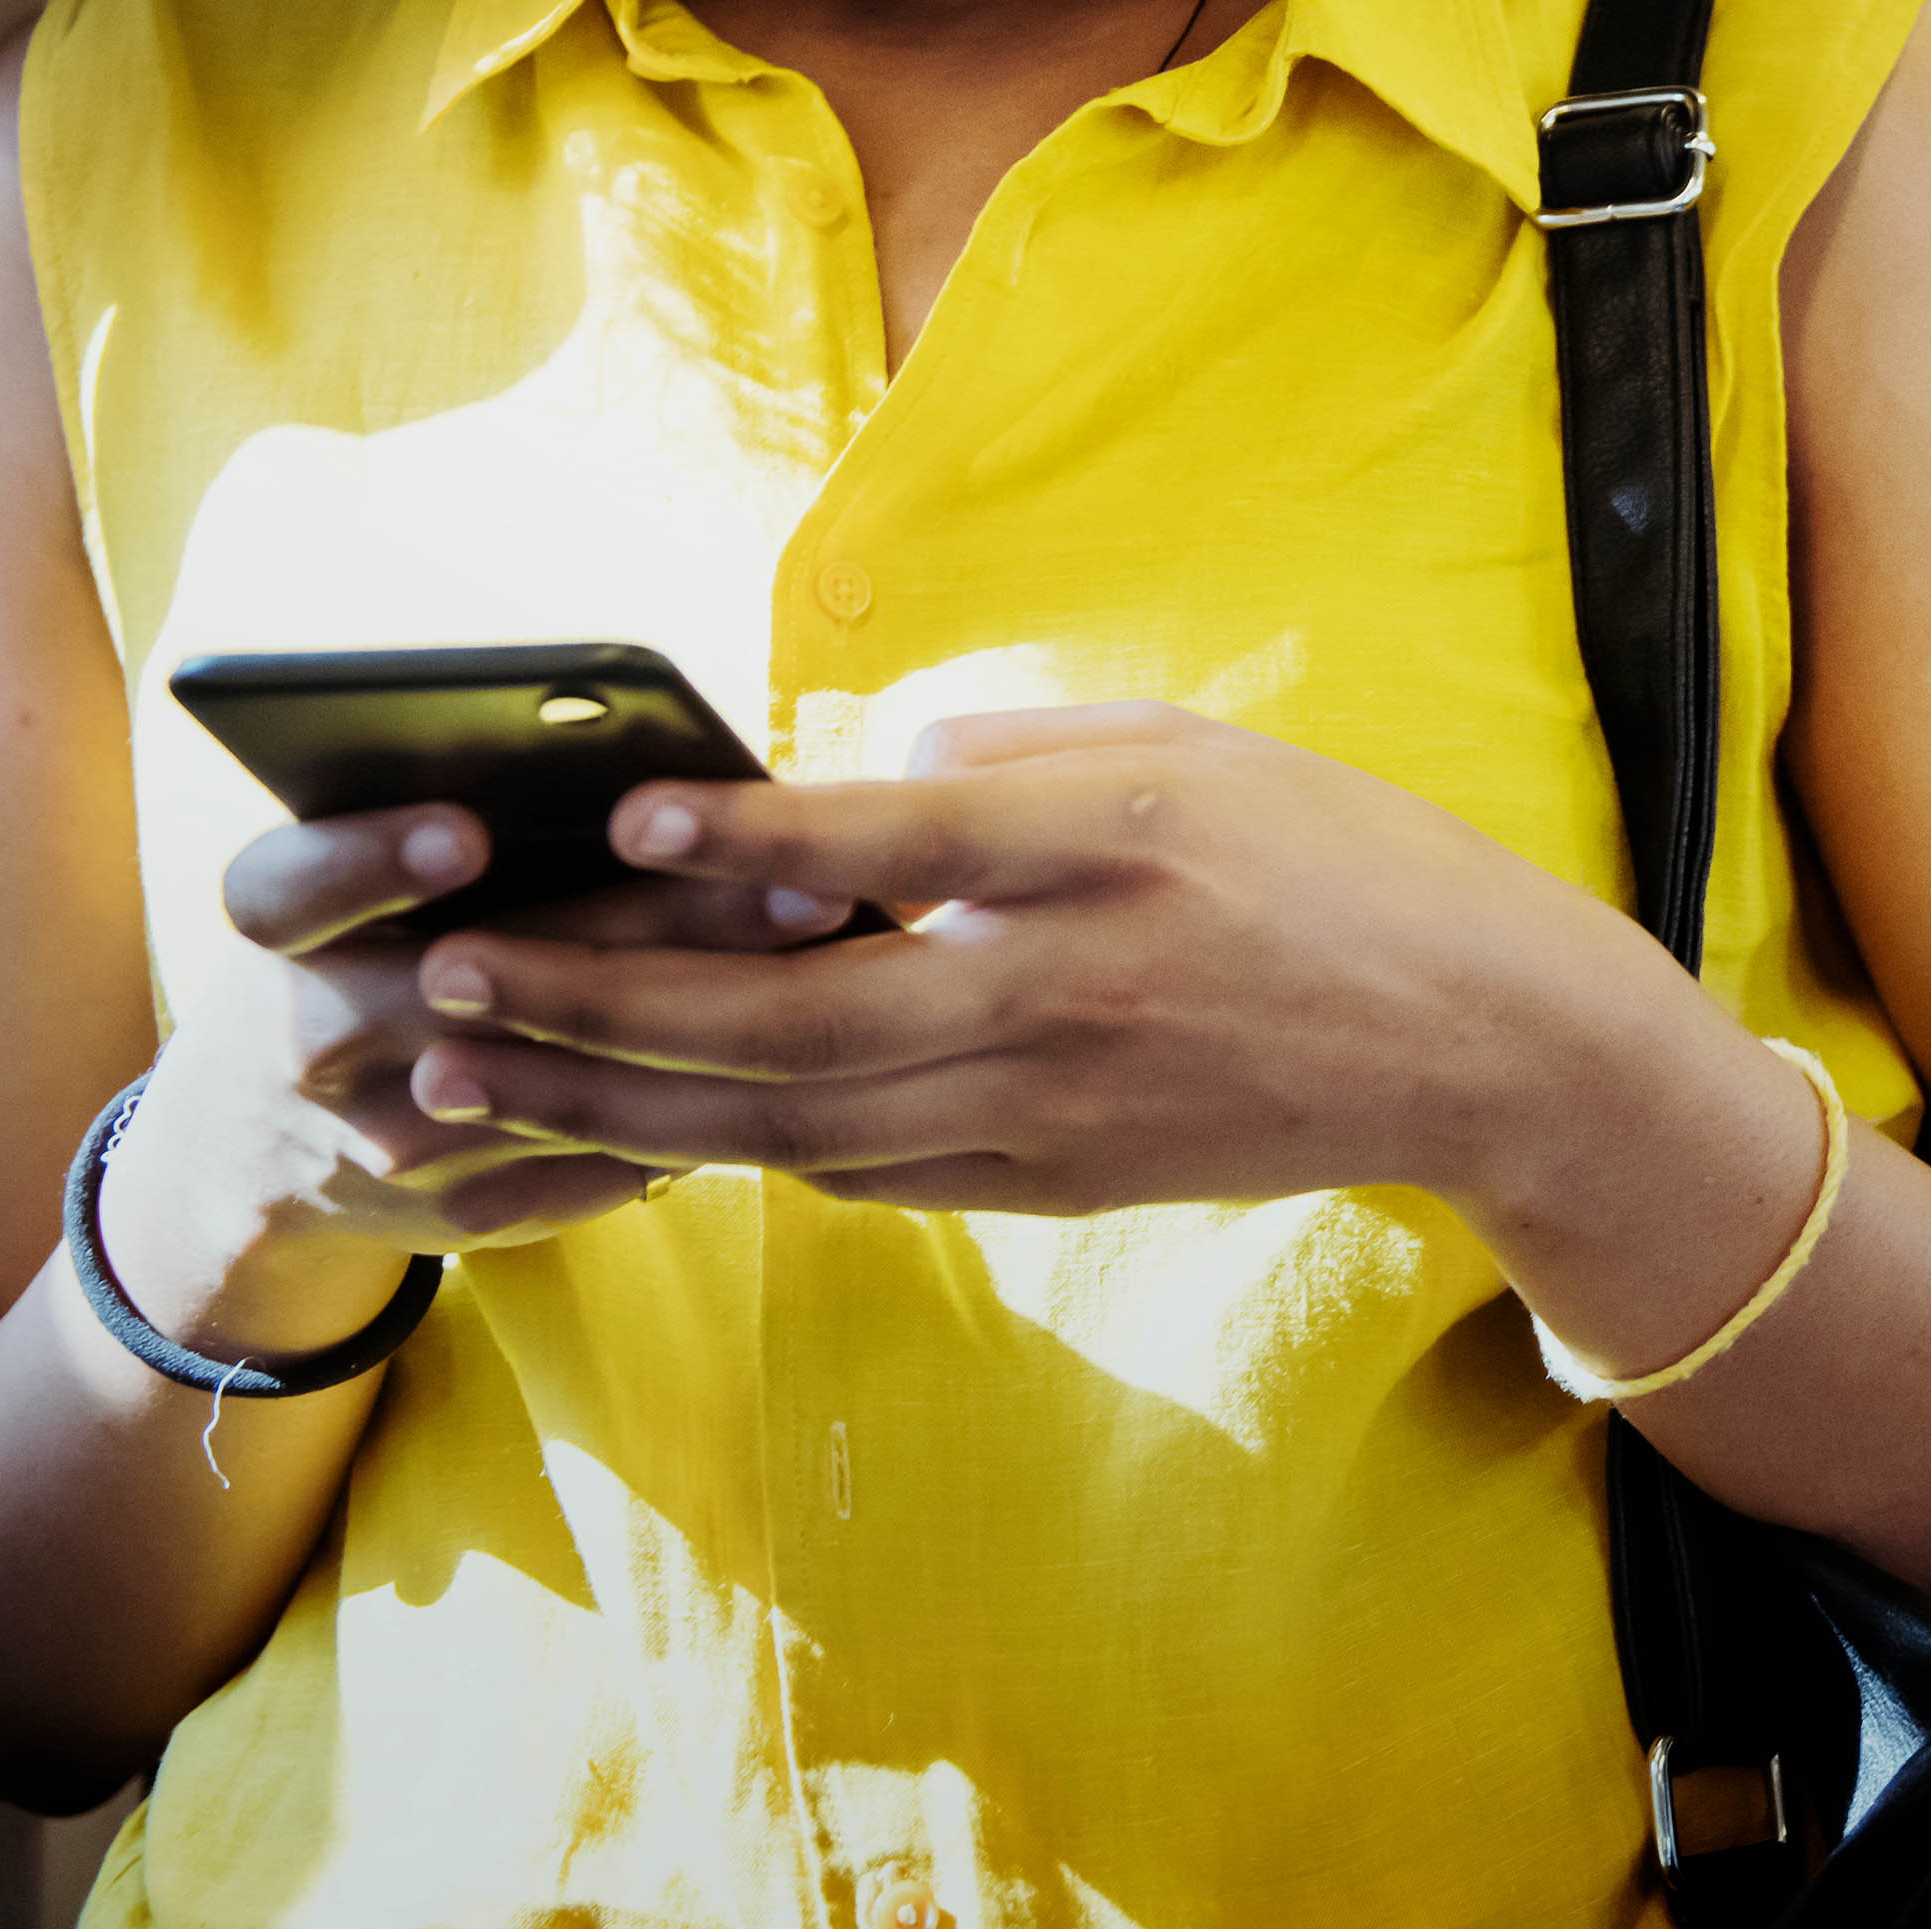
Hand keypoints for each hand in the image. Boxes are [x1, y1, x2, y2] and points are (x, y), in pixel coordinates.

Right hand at [97, 804, 832, 1362]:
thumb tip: (669, 760)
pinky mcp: (461, 1212)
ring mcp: (385, 1143)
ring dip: (698, 1023)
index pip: (290, 892)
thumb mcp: (364, 886)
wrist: (264, 1148)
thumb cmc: (362, 950)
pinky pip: (592, 1161)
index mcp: (278, 936)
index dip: (371, 861)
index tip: (470, 831)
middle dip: (639, 929)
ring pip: (555, 1084)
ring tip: (826, 956)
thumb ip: (472, 824)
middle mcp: (310, 1041)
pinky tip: (810, 1047)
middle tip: (791, 878)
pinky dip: (696, 1104)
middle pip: (471, 985)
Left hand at [392, 702, 1680, 1217]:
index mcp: (1109, 854)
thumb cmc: (1338, 861)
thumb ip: (1010, 754)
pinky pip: (863, 1174)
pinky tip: (639, 1120)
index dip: (752, 835)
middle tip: (449, 980)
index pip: (897, 842)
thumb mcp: (1194, 749)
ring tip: (477, 1073)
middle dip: (598, 1005)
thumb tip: (850, 779)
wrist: (1481, 1042)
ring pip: (792, 1123)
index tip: (626, 813)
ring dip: (620, 1102)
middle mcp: (1069, 994)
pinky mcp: (1057, 1183)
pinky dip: (739, 1149)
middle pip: (792, 1019)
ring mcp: (1057, 1110)